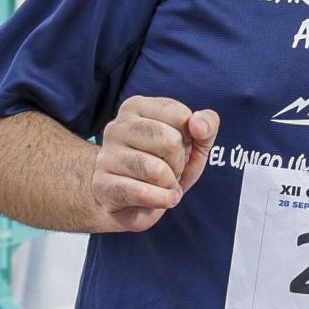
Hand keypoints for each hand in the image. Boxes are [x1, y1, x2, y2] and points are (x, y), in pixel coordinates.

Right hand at [90, 96, 219, 232]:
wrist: (130, 201)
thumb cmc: (164, 164)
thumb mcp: (195, 143)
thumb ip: (207, 126)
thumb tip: (197, 124)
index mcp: (136, 107)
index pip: (181, 116)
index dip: (189, 138)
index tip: (177, 147)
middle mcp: (116, 127)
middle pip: (170, 141)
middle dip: (179, 162)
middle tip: (170, 169)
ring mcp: (106, 156)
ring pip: (157, 170)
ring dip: (170, 183)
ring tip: (161, 184)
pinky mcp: (102, 185)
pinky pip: (143, 193)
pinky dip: (162, 200)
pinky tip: (159, 199)